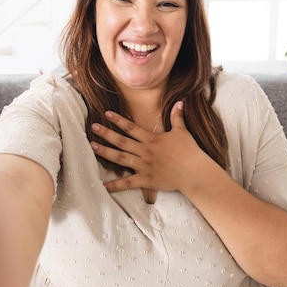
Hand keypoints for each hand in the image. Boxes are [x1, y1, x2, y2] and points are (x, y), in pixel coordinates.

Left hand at [91, 101, 207, 193]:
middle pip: (121, 141)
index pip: (131, 127)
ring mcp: (144, 166)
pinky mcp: (146, 180)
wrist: (194, 172)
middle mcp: (144, 151)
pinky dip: (115, 185)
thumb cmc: (189, 151)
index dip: (118, 120)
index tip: (106, 114)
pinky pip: (128, 183)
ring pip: (120, 158)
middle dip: (106, 133)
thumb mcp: (182, 131)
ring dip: (105, 152)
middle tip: (93, 127)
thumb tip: (180, 101)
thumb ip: (177, 116)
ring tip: (92, 146)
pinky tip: (103, 185)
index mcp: (151, 139)